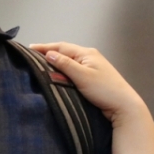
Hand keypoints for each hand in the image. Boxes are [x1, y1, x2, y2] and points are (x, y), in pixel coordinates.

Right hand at [30, 42, 146, 126]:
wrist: (124, 106)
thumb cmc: (104, 90)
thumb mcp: (82, 76)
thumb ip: (65, 64)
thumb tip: (49, 54)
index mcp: (87, 53)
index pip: (62, 47)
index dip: (45, 47)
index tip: (29, 49)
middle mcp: (89, 57)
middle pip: (65, 52)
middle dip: (49, 53)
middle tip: (32, 57)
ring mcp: (92, 67)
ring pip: (69, 62)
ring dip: (56, 63)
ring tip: (41, 65)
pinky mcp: (93, 78)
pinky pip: (74, 71)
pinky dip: (64, 71)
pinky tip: (57, 76)